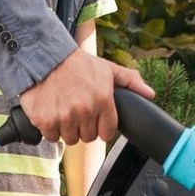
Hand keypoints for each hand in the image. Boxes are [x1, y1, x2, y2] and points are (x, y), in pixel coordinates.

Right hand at [20, 50, 154, 143]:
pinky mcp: (44, 120)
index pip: (107, 133)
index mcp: (102, 100)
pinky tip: (52, 112)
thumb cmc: (79, 64)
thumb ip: (130, 81)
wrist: (46, 56)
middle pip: (88, 137)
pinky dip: (51, 128)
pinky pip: (52, 136)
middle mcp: (84, 110)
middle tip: (78, 112)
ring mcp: (64, 117)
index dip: (102, 128)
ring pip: (70, 138)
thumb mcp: (108, 69)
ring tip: (64, 110)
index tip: (96, 121)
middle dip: (84, 127)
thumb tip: (150, 93)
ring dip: (67, 129)